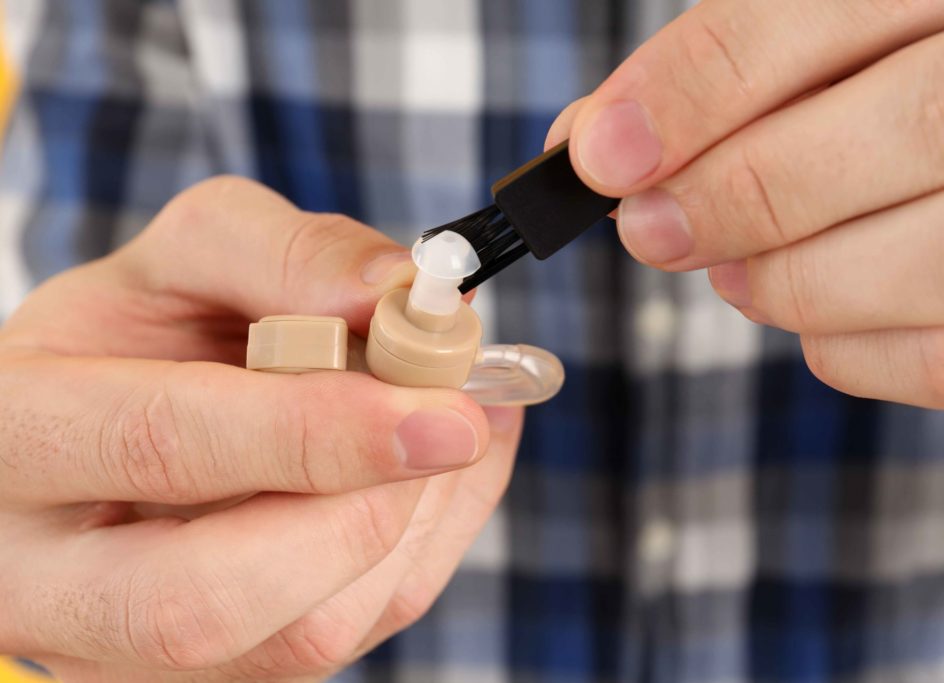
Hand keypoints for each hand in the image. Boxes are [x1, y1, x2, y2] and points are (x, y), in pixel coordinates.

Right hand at [0, 176, 522, 681]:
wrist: (111, 420)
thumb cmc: (144, 333)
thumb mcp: (189, 257)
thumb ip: (285, 253)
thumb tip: (393, 295)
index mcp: (19, 434)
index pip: (159, 445)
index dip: (310, 431)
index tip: (438, 409)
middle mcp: (47, 577)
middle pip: (206, 600)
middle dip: (362, 512)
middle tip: (455, 428)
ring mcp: (126, 653)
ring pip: (297, 639)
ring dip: (407, 526)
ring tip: (439, 429)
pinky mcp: (211, 677)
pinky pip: (345, 639)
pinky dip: (419, 550)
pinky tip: (428, 476)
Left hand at [549, 2, 943, 429]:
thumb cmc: (908, 107)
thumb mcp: (837, 59)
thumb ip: (733, 82)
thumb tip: (597, 140)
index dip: (717, 77)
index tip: (603, 151)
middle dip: (757, 185)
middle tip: (650, 227)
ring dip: (805, 276)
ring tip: (731, 274)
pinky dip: (857, 350)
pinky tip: (811, 322)